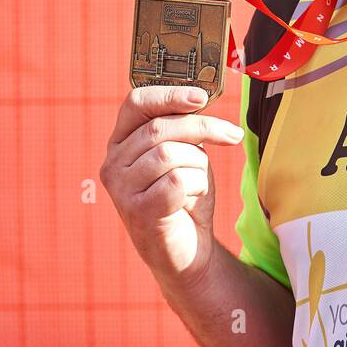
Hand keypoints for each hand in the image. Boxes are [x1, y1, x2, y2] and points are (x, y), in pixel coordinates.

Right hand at [100, 85, 244, 286]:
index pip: (136, 103)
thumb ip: (183, 129)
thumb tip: (202, 97)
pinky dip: (197, 186)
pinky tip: (193, 198)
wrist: (187, 251)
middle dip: (203, 128)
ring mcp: (121, 189)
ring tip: (198, 182)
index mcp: (121, 142)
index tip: (201, 97)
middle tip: (232, 135)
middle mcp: (113, 163)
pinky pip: (177, 181)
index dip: (169, 94)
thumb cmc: (184, 197)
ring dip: (198, 165)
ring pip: (170, 154)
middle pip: (159, 128)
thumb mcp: (184, 154)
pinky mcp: (138, 211)